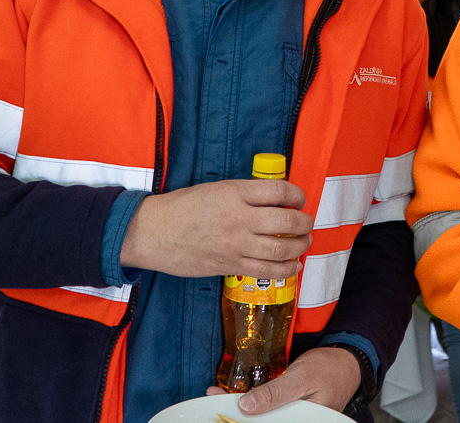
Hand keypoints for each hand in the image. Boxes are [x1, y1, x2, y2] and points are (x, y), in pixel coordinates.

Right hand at [120, 178, 312, 278]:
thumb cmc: (182, 207)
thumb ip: (244, 194)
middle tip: (306, 223)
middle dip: (304, 223)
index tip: (299, 199)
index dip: (297, 195)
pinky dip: (286, 270)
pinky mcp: (230, 265)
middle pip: (286, 222)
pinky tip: (293, 266)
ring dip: (300, 247)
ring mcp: (236, 244)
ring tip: (303, 243)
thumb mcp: (215, 189)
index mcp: (235, 193)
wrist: (153, 233)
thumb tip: (273, 202)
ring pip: (281, 249)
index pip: (280, 191)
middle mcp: (239, 218)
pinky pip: (266, 270)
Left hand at [204, 346, 360, 413]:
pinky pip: (268, 410)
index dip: (244, 418)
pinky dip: (253, 403)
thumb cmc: (331, 369)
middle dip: (238, 413)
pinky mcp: (289, 411)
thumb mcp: (302, 378)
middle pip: (262, 421)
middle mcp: (296, 422)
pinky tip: (237, 397)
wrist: (346, 362)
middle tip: (215, 400)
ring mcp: (292, 417)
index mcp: (302, 421)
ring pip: (263, 417)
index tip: (222, 409)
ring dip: (243, 408)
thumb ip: (275, 393)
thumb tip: (246, 405)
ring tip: (220, 398)